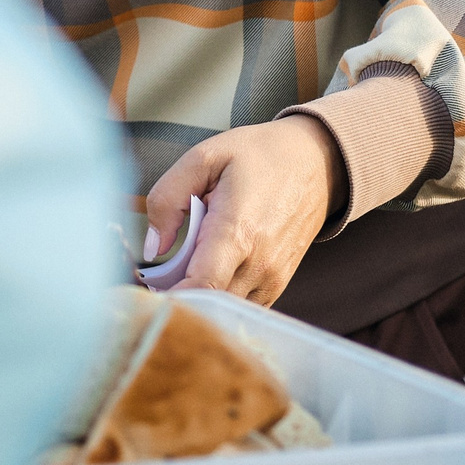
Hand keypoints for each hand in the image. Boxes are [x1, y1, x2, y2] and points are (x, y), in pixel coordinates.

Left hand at [143, 115, 337, 306]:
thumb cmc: (259, 155)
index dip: (171, 296)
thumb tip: (153, 247)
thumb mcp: (204, 157)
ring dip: (200, 297)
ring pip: (225, 309)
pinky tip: (211, 270)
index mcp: (238, 231)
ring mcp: (273, 277)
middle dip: (178, 294)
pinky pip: (242, 306)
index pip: (202, 286)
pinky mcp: (279, 283)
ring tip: (187, 265)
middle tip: (159, 274)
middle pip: (208, 302)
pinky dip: (221, 297)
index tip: (147, 289)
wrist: (317, 161)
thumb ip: (168, 198)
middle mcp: (260, 263)